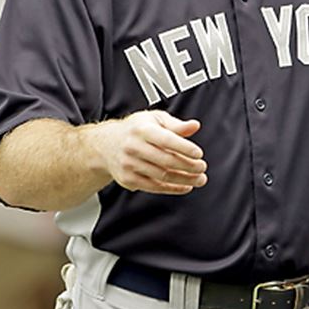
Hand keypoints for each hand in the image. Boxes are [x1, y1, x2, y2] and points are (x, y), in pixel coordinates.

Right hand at [88, 110, 206, 195]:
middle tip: (203, 167)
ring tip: (200, 179)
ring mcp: (129, 165)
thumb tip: (195, 126)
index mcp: (142, 129)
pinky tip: (186, 186)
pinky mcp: (128, 179)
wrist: (106, 145)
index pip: (166, 139)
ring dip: (184, 179)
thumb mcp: (155, 120)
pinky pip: (154, 187)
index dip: (184, 148)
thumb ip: (176, 125)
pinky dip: (172, 188)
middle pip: (165, 160)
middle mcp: (133, 147)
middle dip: (188, 166)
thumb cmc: (136, 129)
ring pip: (162, 176)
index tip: (199, 153)